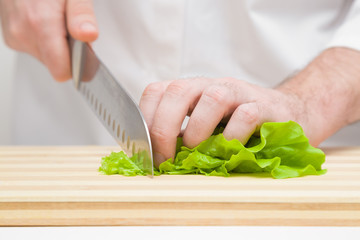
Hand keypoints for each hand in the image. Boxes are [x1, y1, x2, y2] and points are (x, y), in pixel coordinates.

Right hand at [0, 0, 97, 80]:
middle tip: (71, 29)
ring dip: (56, 46)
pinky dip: (45, 41)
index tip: (85, 54)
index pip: (61, 71)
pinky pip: (36, 49)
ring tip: (57, 22)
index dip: (77, 66)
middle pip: (55, 65)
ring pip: (46, 59)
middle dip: (68, 53)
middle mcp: (22, 33)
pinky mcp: (11, 37)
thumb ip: (81, 14)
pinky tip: (45, 22)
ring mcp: (14, 36)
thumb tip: (88, 35)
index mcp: (39, 23)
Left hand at [141, 47, 359, 166]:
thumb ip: (183, 137)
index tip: (148, 152)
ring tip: (198, 152)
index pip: (157, 91)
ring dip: (198, 130)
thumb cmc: (242, 126)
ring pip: (213, 97)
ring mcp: (240, 93)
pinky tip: (231, 149)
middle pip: (178, 91)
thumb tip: (155, 159)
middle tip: (166, 157)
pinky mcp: (265, 106)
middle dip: (163, 127)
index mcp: (192, 91)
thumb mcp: (206, 128)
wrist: (288, 114)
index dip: (145, 119)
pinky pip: (246, 115)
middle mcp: (212, 86)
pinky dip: (233, 136)